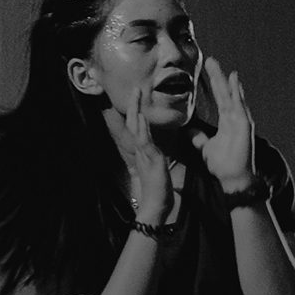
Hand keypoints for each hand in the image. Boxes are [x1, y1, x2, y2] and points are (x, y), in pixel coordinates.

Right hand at [102, 81, 179, 231]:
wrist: (156, 206)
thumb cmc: (160, 191)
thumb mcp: (159, 169)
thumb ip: (157, 158)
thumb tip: (159, 153)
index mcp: (144, 152)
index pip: (138, 127)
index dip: (137, 112)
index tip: (138, 98)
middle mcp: (141, 150)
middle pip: (134, 122)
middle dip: (134, 105)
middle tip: (135, 88)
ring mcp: (144, 154)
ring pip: (136, 127)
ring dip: (136, 109)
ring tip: (136, 93)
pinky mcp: (150, 159)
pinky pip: (144, 140)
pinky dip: (143, 128)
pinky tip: (142, 116)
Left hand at [189, 56, 257, 192]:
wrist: (233, 179)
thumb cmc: (222, 165)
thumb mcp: (205, 148)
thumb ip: (198, 138)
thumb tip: (188, 130)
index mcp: (227, 122)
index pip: (219, 99)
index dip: (213, 85)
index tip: (207, 71)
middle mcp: (235, 118)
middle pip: (225, 93)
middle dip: (217, 77)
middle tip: (210, 60)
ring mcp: (241, 121)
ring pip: (232, 96)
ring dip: (227, 81)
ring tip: (221, 66)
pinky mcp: (245, 126)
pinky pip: (240, 106)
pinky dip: (238, 92)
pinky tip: (234, 80)